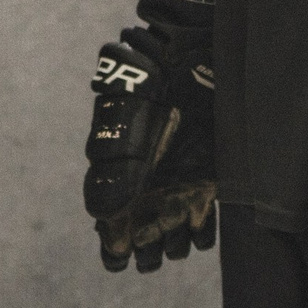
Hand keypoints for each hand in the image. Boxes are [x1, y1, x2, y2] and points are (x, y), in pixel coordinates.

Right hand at [84, 25, 215, 272]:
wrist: (185, 59)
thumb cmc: (146, 85)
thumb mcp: (122, 117)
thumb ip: (111, 164)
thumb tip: (103, 215)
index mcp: (114, 182)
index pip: (111, 237)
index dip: (115, 248)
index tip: (124, 245)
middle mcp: (144, 194)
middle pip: (143, 246)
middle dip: (149, 249)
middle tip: (156, 227)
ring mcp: (175, 192)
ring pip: (173, 242)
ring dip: (176, 239)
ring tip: (179, 212)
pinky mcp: (205, 186)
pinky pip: (203, 230)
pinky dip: (201, 231)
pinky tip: (200, 213)